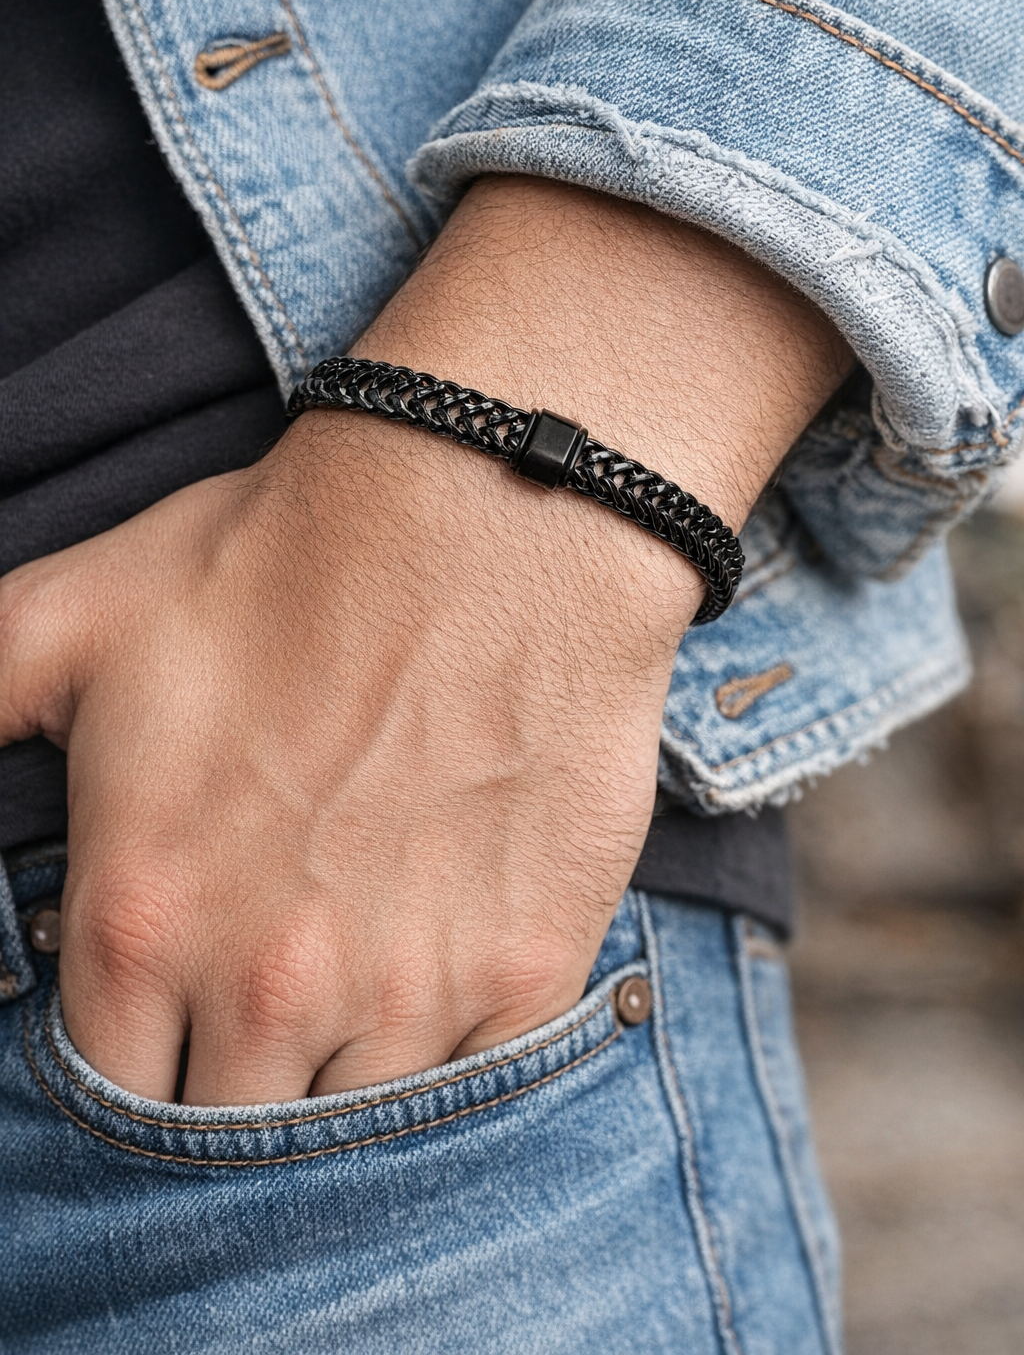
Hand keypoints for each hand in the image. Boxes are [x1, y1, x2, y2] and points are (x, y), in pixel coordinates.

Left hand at [0, 179, 850, 1103]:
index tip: (170, 1020)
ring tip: (359, 979)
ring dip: (349, 1076)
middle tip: (267, 1000)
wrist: (487, 517)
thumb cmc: (279, 559)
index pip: (107, 1096)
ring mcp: (410, 990)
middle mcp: (271, 984)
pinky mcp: (525, 970)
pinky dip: (454, 1056)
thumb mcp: (66, 620)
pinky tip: (443, 969)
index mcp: (145, 919)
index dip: (135, 1063)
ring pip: (357, 1128)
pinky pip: (480, 1084)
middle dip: (237, 1082)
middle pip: (231, 1132)